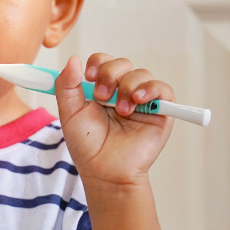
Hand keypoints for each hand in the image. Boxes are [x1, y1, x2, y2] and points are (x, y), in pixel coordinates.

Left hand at [54, 54, 174, 185]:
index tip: (88, 77)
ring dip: (128, 87)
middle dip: (110, 76)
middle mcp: (123, 92)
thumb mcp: (70, 113)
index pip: (103, 62)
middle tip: (102, 98)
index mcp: (102, 89)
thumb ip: (66, 85)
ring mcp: (142, 101)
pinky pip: (163, 89)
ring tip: (121, 110)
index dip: (97, 64)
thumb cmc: (88, 147)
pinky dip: (151, 89)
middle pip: (122, 64)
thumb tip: (73, 59)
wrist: (105, 171)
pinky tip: (138, 101)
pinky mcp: (160, 112)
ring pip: (141, 74)